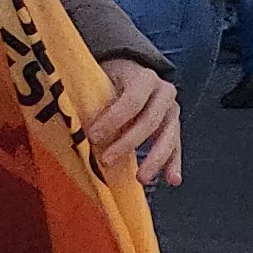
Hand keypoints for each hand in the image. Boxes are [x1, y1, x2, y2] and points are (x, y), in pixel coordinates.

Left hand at [83, 64, 184, 186]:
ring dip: (155, 159)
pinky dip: (173, 163)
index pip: (132, 101)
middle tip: (107, 160)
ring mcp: (173, 110)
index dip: (114, 119)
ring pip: (168, 137)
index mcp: (145, 78)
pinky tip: (172, 180)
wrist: (129, 72)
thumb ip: (93, 98)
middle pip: (150, 121)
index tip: (94, 136)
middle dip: (128, 143)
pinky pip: (176, 146)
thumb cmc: (108, 78)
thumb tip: (76, 125)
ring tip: (141, 178)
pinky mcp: (174, 125)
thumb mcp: (100, 79)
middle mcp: (165, 92)